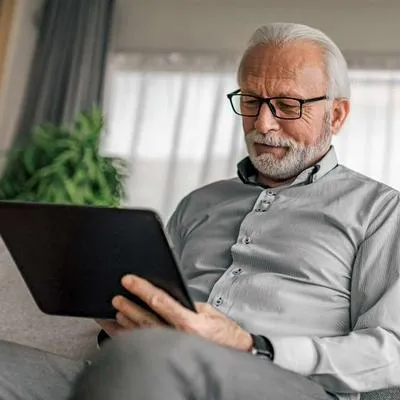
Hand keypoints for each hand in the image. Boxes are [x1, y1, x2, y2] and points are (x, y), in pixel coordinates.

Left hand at [111, 274, 252, 351]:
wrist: (234, 353)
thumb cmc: (225, 334)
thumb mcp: (210, 311)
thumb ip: (188, 303)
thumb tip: (170, 296)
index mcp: (188, 322)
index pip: (159, 301)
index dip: (142, 289)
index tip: (129, 281)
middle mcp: (177, 336)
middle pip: (146, 318)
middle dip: (129, 306)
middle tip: (117, 297)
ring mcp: (171, 347)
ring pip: (142, 332)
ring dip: (126, 320)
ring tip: (117, 310)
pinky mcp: (170, 355)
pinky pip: (144, 346)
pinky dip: (129, 338)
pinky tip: (120, 330)